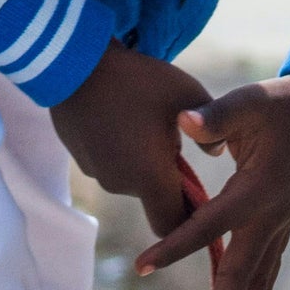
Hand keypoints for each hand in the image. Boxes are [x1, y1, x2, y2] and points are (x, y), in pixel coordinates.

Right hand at [49, 43, 210, 237]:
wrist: (73, 63)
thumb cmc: (137, 78)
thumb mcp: (186, 93)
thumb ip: (213, 128)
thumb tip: (216, 152)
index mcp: (150, 176)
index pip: (173, 226)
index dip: (187, 219)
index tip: (196, 193)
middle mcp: (121, 184)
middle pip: (152, 198)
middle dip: (166, 178)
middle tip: (171, 139)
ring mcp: (97, 173)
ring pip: (130, 180)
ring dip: (141, 162)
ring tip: (142, 122)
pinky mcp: (80, 160)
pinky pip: (110, 165)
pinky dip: (119, 152)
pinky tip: (119, 118)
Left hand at [132, 74, 289, 289]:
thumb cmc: (281, 100)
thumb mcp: (248, 101)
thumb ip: (216, 116)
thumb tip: (183, 122)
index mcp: (258, 190)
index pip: (209, 226)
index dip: (174, 246)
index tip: (140, 266)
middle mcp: (273, 216)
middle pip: (243, 274)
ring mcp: (282, 222)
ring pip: (262, 279)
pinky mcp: (283, 221)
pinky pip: (268, 267)